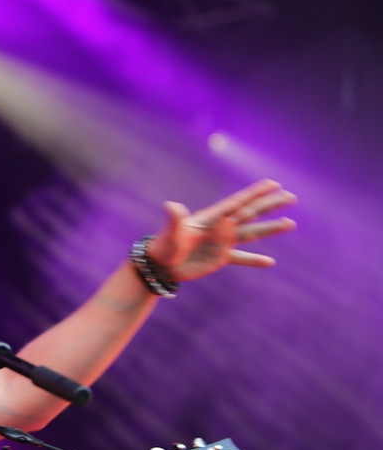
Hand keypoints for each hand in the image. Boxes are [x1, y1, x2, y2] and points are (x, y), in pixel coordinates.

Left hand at [147, 179, 296, 281]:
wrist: (158, 265)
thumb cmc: (162, 246)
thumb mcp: (169, 232)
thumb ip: (175, 219)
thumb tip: (172, 206)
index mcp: (210, 218)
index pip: (237, 203)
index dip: (254, 193)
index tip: (273, 184)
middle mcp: (219, 228)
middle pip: (250, 214)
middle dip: (270, 205)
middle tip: (291, 197)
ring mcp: (221, 243)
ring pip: (250, 234)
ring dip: (270, 229)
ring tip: (290, 223)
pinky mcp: (218, 259)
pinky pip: (240, 258)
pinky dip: (254, 260)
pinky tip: (270, 262)